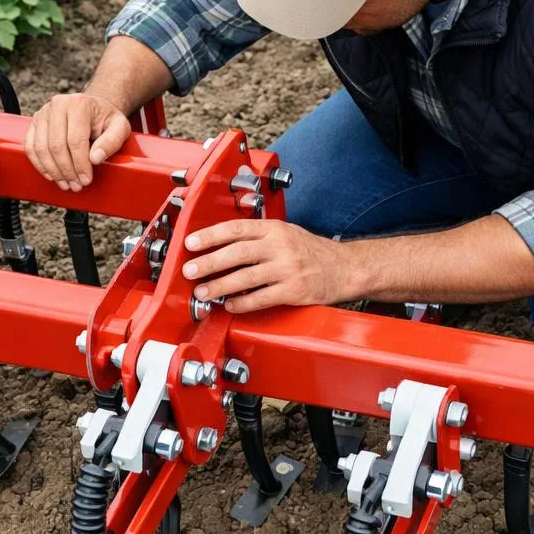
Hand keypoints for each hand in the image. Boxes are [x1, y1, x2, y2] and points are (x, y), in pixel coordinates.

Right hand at [24, 92, 131, 190]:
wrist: (92, 109)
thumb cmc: (105, 119)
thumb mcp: (119, 127)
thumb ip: (112, 141)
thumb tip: (95, 158)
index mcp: (79, 104)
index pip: (75, 140)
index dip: (80, 164)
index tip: (86, 179)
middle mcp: (57, 105)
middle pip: (56, 146)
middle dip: (67, 171)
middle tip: (76, 185)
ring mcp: (43, 113)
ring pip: (41, 148)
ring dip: (53, 171)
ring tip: (66, 184)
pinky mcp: (34, 122)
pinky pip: (30, 147)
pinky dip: (39, 165)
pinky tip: (51, 175)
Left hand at [180, 219, 354, 313]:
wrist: (344, 268)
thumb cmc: (311, 250)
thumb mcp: (286, 231)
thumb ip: (258, 235)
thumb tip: (220, 242)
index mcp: (275, 229)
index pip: (237, 229)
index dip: (211, 235)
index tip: (191, 243)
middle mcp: (280, 246)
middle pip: (238, 253)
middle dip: (209, 263)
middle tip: (189, 271)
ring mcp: (288, 269)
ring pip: (246, 277)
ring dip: (220, 286)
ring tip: (203, 292)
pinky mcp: (294, 291)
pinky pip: (261, 298)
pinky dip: (242, 303)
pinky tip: (230, 304)